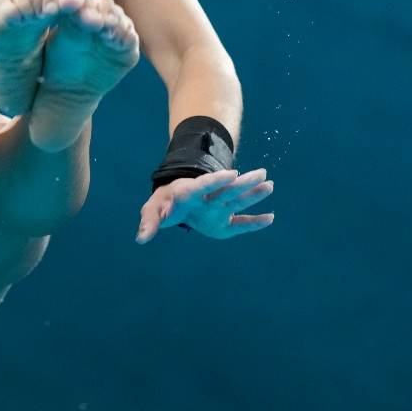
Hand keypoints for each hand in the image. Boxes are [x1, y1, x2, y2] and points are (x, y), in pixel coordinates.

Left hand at [135, 168, 274, 243]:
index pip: (204, 184)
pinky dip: (254, 222)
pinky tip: (270, 218)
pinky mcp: (224, 223)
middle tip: (262, 173)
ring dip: (253, 194)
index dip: (217, 179)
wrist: (175, 202)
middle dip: (244, 182)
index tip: (233, 173)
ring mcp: (218, 209)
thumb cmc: (163, 203)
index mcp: (189, 192)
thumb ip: (149, 222)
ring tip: (269, 184)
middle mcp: (208, 198)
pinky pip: (241, 223)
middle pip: (227, 189)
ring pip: (237, 201)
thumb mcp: (151, 209)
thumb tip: (141, 238)